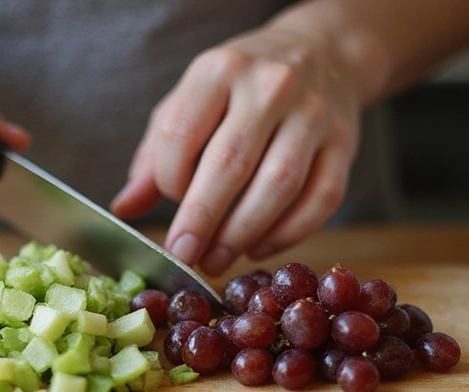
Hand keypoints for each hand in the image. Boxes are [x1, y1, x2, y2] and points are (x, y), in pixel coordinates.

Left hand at [110, 27, 361, 276]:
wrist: (324, 53)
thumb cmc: (242, 87)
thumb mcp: (192, 101)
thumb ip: (156, 154)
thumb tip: (124, 209)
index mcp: (219, 71)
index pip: (180, 132)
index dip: (167, 178)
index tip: (168, 203)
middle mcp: (269, 87)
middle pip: (230, 163)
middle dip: (202, 220)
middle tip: (184, 257)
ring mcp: (313, 114)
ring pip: (279, 185)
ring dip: (242, 233)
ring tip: (216, 261)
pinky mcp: (344, 143)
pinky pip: (321, 198)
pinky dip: (289, 233)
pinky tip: (258, 248)